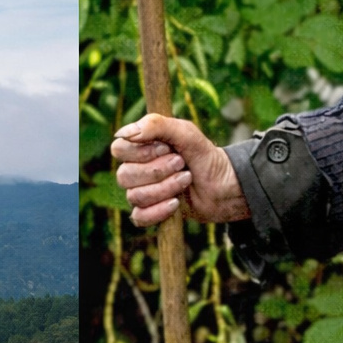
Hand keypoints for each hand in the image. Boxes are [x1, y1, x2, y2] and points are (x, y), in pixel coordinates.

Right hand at [111, 114, 249, 226]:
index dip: (141, 151)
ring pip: (134, 196)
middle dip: (158, 171)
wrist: (224, 185)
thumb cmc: (203, 155)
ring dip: (165, 188)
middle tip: (181, 163)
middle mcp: (135, 170)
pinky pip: (139, 217)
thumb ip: (156, 125)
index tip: (166, 147)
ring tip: (186, 179)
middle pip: (125, 175)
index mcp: (139, 148)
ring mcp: (140, 193)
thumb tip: (125, 133)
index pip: (119, 149)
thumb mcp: (186, 132)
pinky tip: (176, 203)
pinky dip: (159, 211)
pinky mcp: (148, 213)